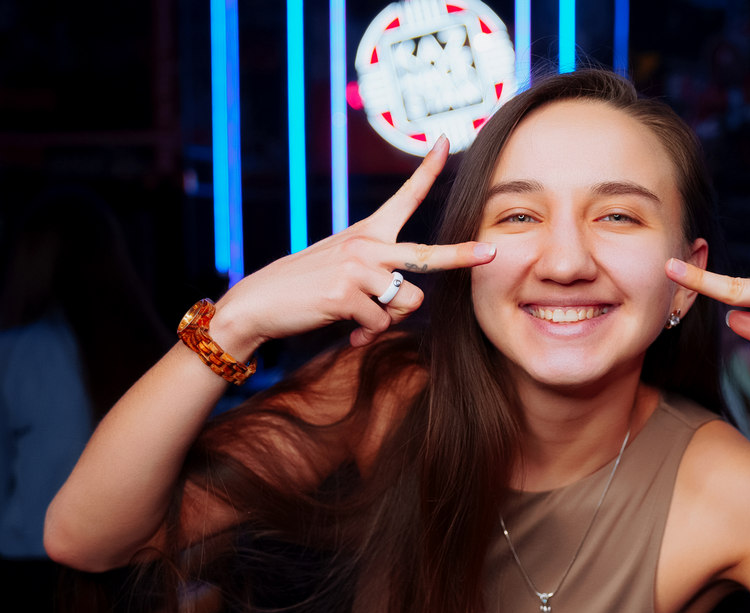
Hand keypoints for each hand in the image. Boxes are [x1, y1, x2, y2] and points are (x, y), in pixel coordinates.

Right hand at [214, 135, 495, 353]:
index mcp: (368, 233)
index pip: (404, 197)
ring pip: (407, 303)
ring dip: (389, 318)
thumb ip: (378, 282)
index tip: (445, 142)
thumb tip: (403, 308)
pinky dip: (366, 333)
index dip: (427, 171)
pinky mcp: (347, 294)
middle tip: (491, 253)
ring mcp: (358, 268)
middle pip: (427, 254)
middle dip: (461, 257)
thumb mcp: (345, 273)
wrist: (259, 303)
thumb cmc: (305, 289)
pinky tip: (347, 328)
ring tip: (361, 318)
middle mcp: (366, 244)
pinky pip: (380, 323)